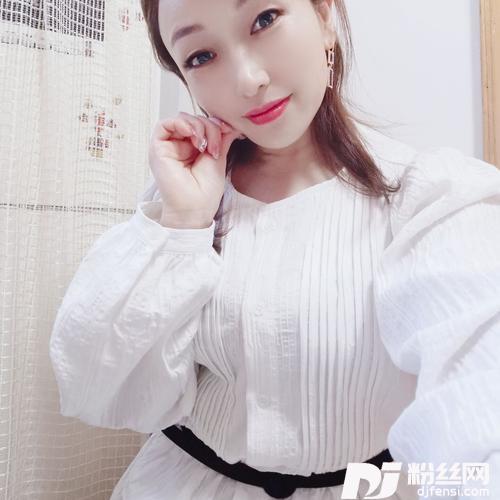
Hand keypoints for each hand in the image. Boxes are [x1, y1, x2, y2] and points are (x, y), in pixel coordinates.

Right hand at [147, 112, 243, 227]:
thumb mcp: (218, 159)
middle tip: (215, 147)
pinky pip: (164, 124)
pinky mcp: (158, 148)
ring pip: (182, 119)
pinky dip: (181, 123)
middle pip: (194, 120)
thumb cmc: (205, 191)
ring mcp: (169, 146)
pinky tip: (193, 135)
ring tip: (204, 146)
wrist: (195, 208)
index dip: (216, 124)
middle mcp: (180, 146)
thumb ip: (222, 139)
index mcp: (194, 149)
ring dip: (198, 126)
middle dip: (209, 127)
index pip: (203, 124)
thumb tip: (230, 124)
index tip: (228, 132)